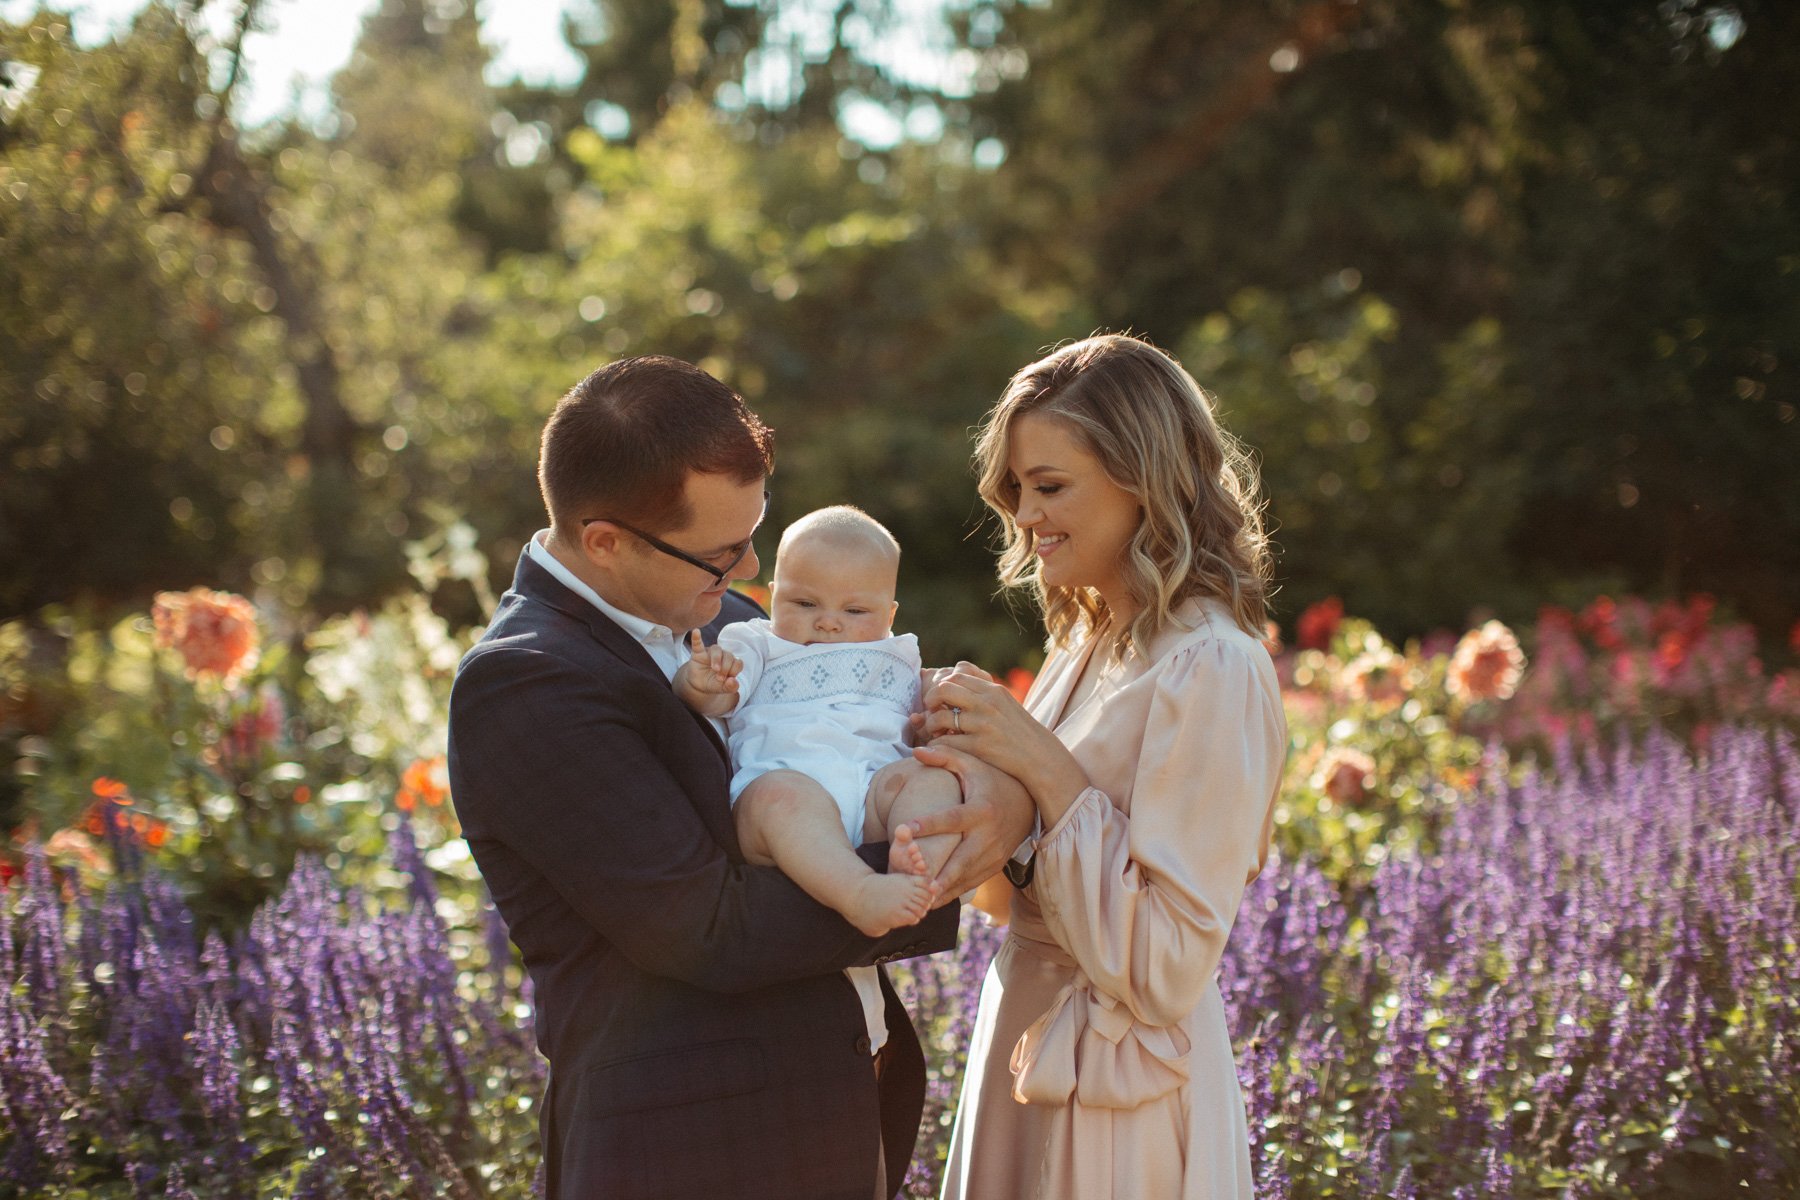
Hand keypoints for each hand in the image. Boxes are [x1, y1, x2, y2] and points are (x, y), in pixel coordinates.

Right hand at [684, 630, 742, 696]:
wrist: (698, 685)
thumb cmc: (713, 683)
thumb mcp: (722, 688)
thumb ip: (730, 687)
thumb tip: (734, 681)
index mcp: (731, 663)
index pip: (738, 662)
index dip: (734, 671)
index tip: (726, 681)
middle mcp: (723, 655)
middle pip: (729, 656)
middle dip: (726, 668)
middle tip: (719, 678)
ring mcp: (710, 653)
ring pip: (717, 649)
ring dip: (717, 659)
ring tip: (715, 669)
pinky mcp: (698, 653)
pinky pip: (698, 643)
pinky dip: (697, 638)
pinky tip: (695, 631)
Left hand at [908, 743, 1035, 899]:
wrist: (1029, 805)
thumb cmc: (994, 781)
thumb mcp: (974, 765)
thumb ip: (945, 756)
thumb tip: (916, 750)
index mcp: (980, 810)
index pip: (951, 818)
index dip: (928, 823)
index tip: (904, 829)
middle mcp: (988, 836)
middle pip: (961, 859)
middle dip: (940, 876)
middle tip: (916, 887)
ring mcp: (993, 854)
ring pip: (966, 877)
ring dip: (944, 891)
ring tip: (919, 903)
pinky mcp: (994, 866)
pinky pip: (971, 883)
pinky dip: (953, 893)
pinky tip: (932, 902)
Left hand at [915, 663, 1087, 816]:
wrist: (1039, 757)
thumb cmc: (1018, 731)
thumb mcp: (1004, 704)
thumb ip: (982, 693)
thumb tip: (952, 680)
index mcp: (993, 691)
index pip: (956, 676)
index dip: (941, 686)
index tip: (940, 699)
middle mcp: (987, 704)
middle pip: (943, 690)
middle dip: (930, 700)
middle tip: (932, 712)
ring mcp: (983, 725)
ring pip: (939, 717)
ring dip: (931, 725)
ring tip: (937, 732)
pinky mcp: (980, 747)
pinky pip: (946, 742)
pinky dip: (937, 744)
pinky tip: (941, 747)